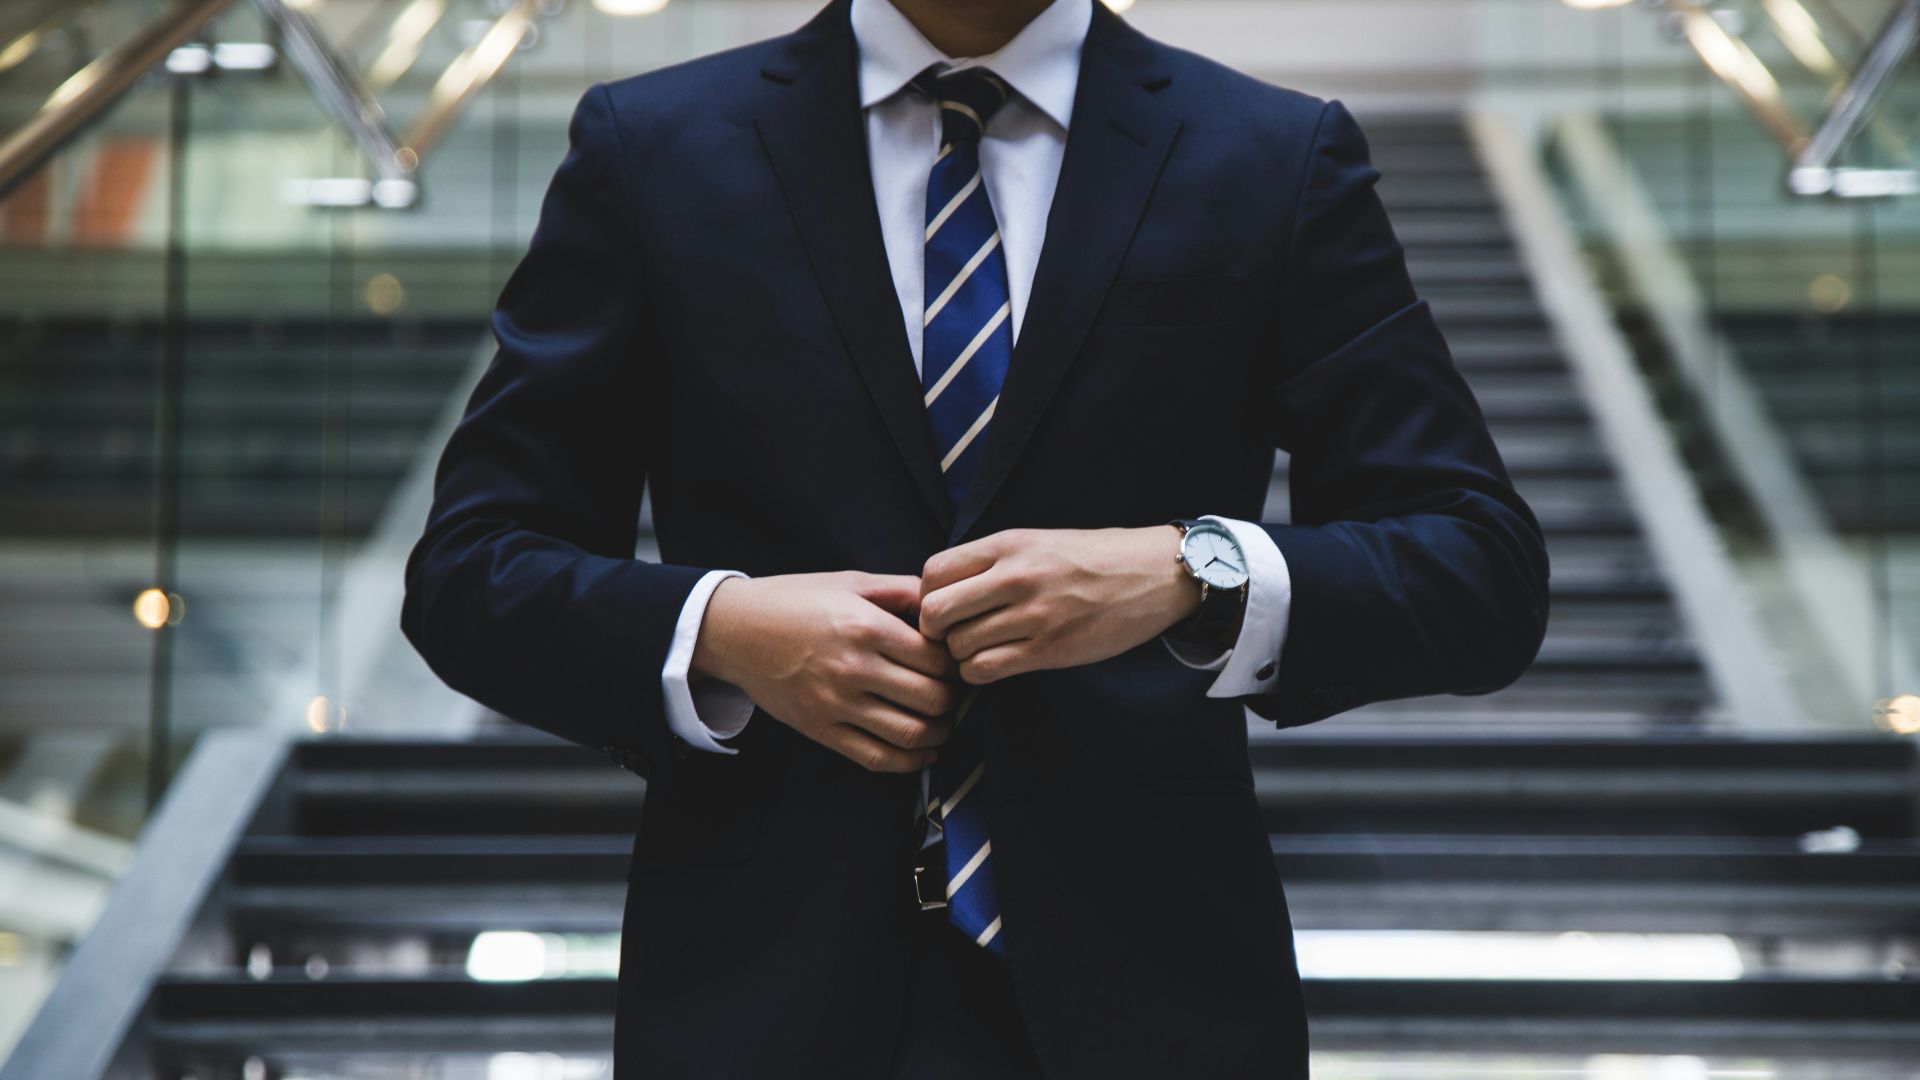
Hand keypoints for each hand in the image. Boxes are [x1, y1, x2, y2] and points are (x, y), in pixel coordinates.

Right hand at [691, 571, 960, 772]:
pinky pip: (877, 758)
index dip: (956, 663)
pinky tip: (923, 751)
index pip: (937, 659)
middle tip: (954, 692)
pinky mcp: (821, 730)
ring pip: (911, 734)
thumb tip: (945, 603)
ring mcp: (836, 704)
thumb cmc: (796, 600)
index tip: (955, 661)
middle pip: (932, 699)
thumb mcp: (850, 582)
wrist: (735, 630)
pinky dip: (910, 762)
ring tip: (943, 722)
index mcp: (866, 627)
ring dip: (939, 733)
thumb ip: (902, 590)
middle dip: (953, 699)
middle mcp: (854, 668)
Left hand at [918, 527, 1201, 684]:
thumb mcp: (1037, 542)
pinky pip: (986, 669)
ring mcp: (1033, 615)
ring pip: (959, 647)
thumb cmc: (1092, 558)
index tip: (943, 607)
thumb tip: (941, 590)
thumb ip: (991, 562)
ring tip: (979, 650)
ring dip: (960, 655)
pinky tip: (994, 664)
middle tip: (951, 636)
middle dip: (935, 630)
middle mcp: (1016, 577)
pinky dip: (979, 673)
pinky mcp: (1050, 649)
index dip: (926, 596)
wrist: (1153, 574)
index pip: (933, 572)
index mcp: (1008, 544)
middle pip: (935, 612)